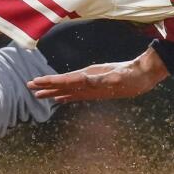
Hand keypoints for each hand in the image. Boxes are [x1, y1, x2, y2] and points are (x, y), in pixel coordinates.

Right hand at [27, 53, 167, 103]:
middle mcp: (87, 79)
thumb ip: (100, 79)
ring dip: (53, 91)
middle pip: (62, 83)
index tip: (35, 83)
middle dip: (46, 85)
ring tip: (40, 95)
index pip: (65, 79)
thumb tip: (82, 79)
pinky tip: (61, 99)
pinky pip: (77, 94)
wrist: (144, 73)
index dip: (50, 82)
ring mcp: (91, 84)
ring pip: (67, 89)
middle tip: (30, 88)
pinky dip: (66, 96)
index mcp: (89, 75)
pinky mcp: (97, 90)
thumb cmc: (132, 76)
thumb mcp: (117, 78)